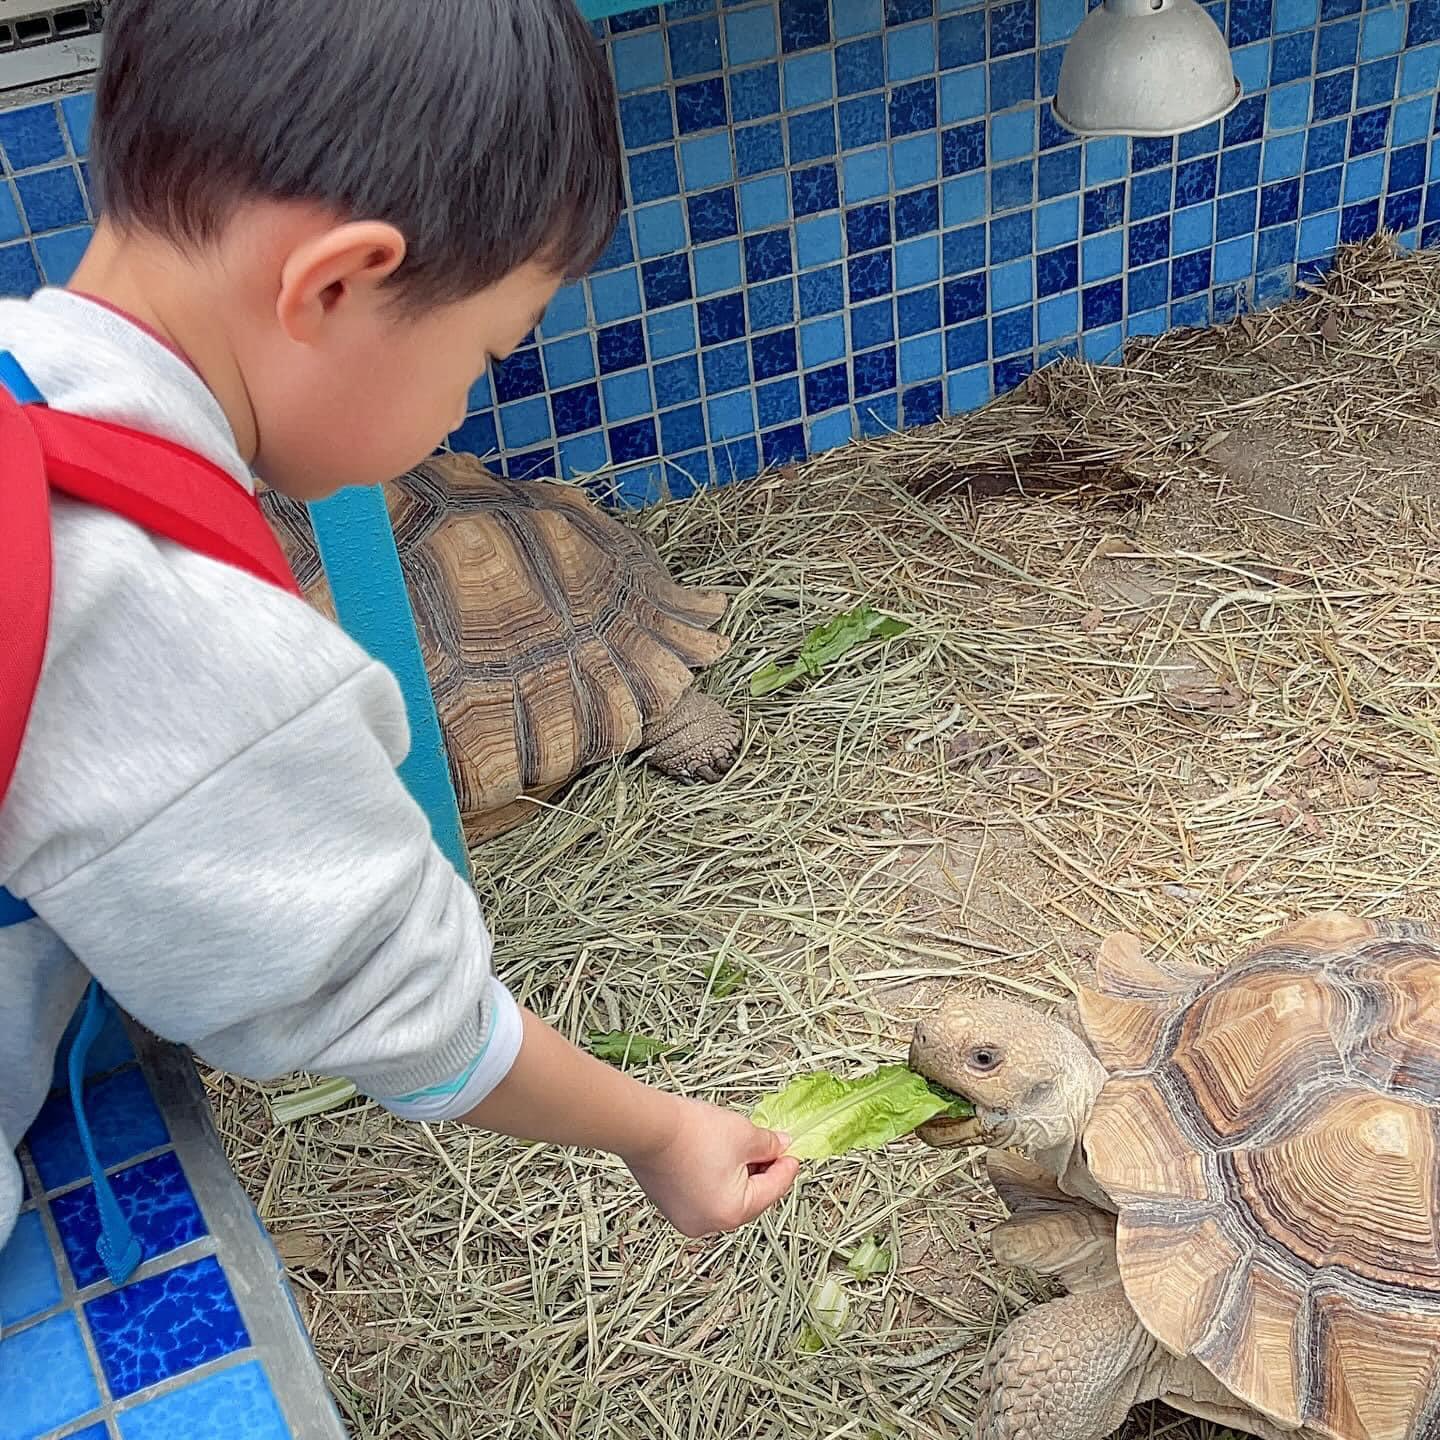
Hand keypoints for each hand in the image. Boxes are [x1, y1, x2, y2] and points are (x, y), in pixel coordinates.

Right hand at [624, 1096, 799, 1236]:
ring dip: (738, 1174)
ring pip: (727, 1197)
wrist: (647, 1126)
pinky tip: (716, 1154)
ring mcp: (686, 1218)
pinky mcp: (670, 1206)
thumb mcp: (745, 1134)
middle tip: (769, 1146)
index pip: (773, 1190)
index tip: (792, 1151)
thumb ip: (769, 1145)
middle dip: (761, 1171)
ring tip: (740, 1146)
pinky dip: (715, 1177)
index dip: (786, 1167)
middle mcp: (708, 1224)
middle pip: (750, 1198)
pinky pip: (705, 1195)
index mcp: (732, 1213)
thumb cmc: (691, 1133)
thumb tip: (782, 1147)